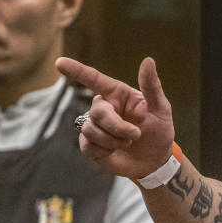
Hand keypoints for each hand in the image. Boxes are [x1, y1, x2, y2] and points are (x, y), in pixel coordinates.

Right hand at [56, 56, 175, 178]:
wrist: (154, 161)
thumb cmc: (159, 131)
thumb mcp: (161, 109)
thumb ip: (152, 86)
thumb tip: (148, 60)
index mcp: (117, 94)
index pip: (94, 79)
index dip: (77, 70)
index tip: (60, 62)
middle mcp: (103, 106)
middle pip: (97, 112)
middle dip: (117, 127)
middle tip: (135, 135)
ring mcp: (94, 125)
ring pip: (90, 129)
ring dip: (113, 140)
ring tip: (127, 142)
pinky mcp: (89, 144)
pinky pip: (88, 145)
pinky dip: (106, 151)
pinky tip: (115, 151)